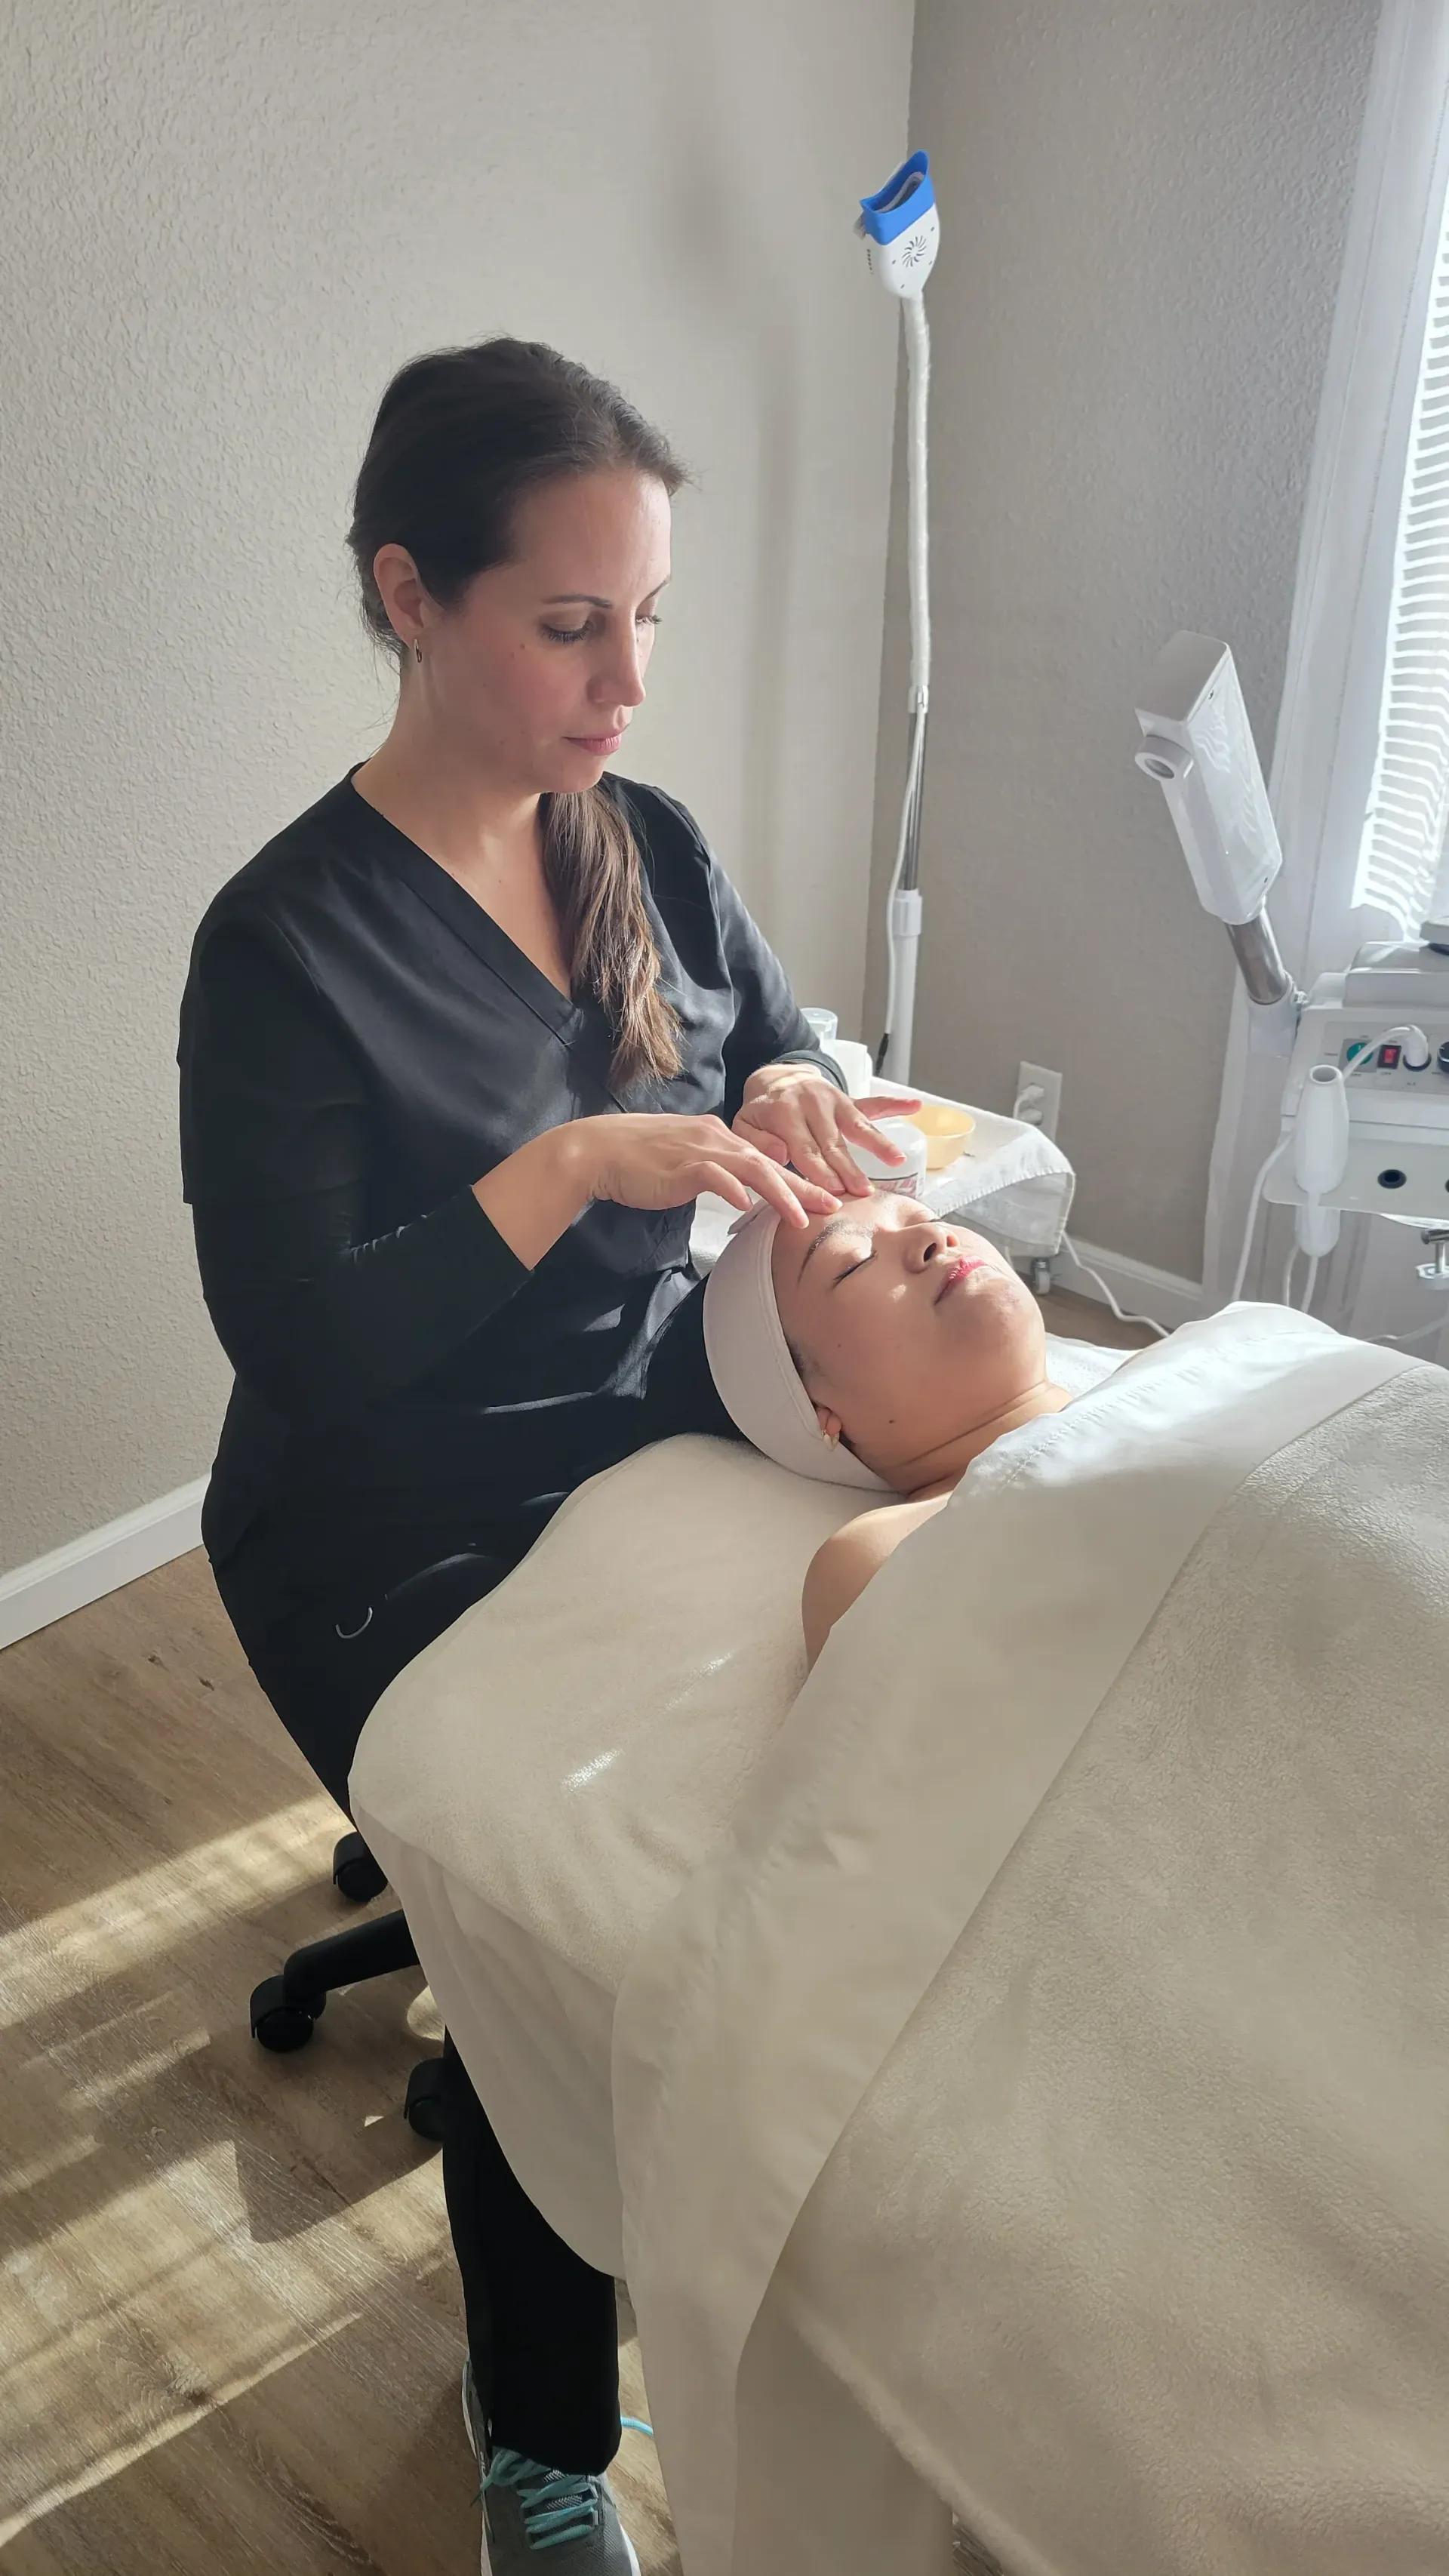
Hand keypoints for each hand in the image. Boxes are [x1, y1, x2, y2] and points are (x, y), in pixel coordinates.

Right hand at [579, 1110, 840, 1229]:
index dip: (796, 1179)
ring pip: (751, 1167)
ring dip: (780, 1193)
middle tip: (833, 1206)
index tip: (821, 1198)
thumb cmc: (638, 1160)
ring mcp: (698, 1149)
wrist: (599, 1150)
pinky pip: (713, 1176)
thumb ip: (714, 1172)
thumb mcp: (685, 1161)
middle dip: (803, 1186)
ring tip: (801, 1217)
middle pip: (769, 1162)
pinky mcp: (680, 1164)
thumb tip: (738, 1191)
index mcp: (717, 1136)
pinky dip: (732, 1190)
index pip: (765, 1158)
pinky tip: (747, 1207)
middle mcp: (714, 1138)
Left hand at [734, 1065, 923, 1197]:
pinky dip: (895, 1105)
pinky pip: (873, 1104)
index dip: (819, 1173)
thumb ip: (756, 1143)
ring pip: (857, 1126)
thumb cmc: (760, 1116)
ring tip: (896, 1160)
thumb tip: (780, 1153)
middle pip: (833, 1143)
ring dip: (877, 1144)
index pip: (804, 1149)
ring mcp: (833, 1101)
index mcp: (783, 1113)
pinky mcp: (848, 1100)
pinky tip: (915, 1105)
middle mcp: (812, 1104)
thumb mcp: (743, 1127)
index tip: (834, 1194)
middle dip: (848, 1169)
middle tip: (862, 1192)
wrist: (774, 1081)